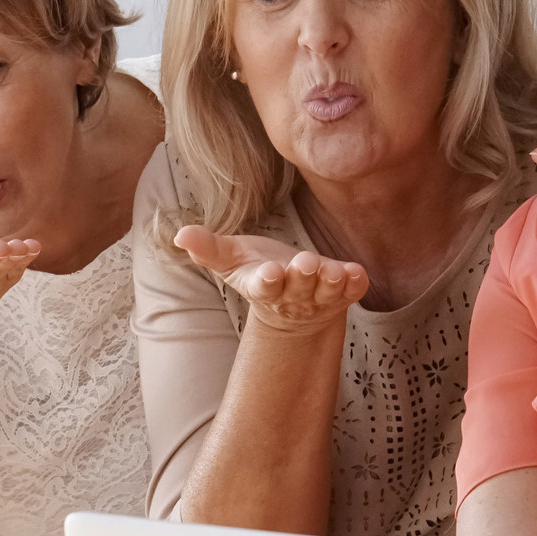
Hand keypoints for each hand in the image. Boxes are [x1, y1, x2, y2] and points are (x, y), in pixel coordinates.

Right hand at [174, 226, 368, 334]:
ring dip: (331, 282)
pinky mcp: (343, 293)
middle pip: (298, 288)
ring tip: (333, 271)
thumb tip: (180, 235)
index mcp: (264, 286)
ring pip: (327, 293)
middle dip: (302, 277)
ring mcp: (320, 297)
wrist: (292, 300)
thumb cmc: (257, 270)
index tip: (269, 273)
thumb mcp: (231, 259)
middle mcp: (293, 295)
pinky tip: (356, 273)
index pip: (264, 287)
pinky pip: (352, 292)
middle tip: (305, 264)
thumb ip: (208, 248)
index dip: (267, 281)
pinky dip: (355, 284)